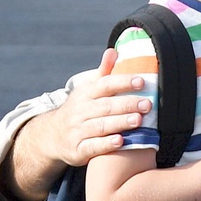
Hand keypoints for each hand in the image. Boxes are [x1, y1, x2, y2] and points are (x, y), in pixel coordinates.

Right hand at [49, 48, 152, 165]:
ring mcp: (78, 130)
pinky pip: (92, 146)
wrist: (52, 136)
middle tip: (147, 104)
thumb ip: (103, 73)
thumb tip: (114, 51)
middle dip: (127, 104)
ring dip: (120, 122)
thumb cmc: (80, 110)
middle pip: (105, 106)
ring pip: (100, 125)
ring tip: (138, 120)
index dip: (123, 82)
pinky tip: (120, 141)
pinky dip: (106, 144)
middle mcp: (81, 111)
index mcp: (86, 94)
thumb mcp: (88, 90)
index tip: (141, 81)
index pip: (105, 85)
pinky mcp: (78, 149)